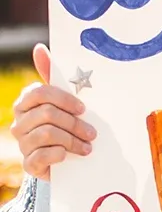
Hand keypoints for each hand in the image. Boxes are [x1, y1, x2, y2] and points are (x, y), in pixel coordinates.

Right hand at [11, 44, 96, 180]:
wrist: (65, 156)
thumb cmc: (66, 119)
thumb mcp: (64, 97)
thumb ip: (52, 73)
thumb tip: (39, 47)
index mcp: (26, 102)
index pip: (40, 92)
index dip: (64, 99)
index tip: (83, 108)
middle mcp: (19, 122)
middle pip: (47, 114)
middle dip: (74, 123)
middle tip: (92, 132)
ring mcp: (22, 143)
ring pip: (47, 134)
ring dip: (72, 140)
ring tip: (87, 146)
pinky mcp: (28, 163)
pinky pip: (41, 156)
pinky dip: (59, 154)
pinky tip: (69, 155)